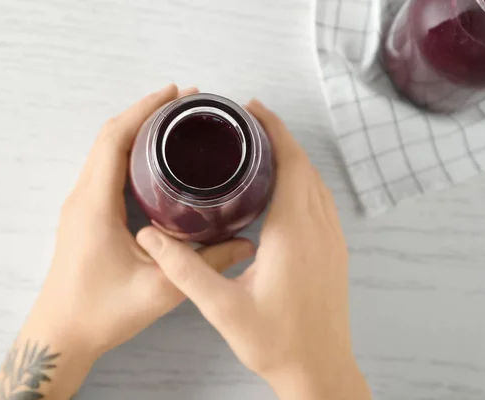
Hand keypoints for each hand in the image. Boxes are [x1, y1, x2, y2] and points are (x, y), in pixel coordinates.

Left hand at [30, 84, 254, 355]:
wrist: (62, 334)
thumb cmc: (101, 313)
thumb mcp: (161, 290)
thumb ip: (206, 264)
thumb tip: (245, 243)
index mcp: (95, 205)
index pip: (114, 139)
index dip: (144, 110)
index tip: (176, 94)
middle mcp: (83, 197)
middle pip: (108, 137)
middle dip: (145, 113)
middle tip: (183, 104)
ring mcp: (81, 205)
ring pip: (104, 151)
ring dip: (134, 130)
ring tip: (173, 123)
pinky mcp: (85, 215)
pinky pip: (104, 169)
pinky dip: (127, 152)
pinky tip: (154, 159)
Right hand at [137, 99, 370, 399]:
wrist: (319, 370)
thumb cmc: (276, 343)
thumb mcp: (221, 308)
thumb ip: (183, 270)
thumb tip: (149, 238)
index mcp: (293, 235)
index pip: (291, 164)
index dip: (274, 131)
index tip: (254, 109)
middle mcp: (319, 230)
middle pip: (305, 166)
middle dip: (280, 138)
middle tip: (250, 123)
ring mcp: (332, 241)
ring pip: (316, 183)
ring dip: (294, 159)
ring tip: (264, 148)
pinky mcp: (335, 252)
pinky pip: (322, 202)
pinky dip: (305, 182)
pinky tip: (284, 189)